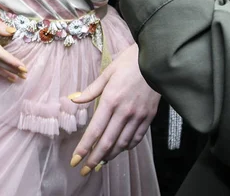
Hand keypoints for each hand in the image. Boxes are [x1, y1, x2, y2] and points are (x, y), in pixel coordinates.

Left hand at [69, 43, 159, 174]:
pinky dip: (127, 147)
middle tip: (84, 170)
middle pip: (107, 141)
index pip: (95, 129)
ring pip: (122, 143)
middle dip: (94, 158)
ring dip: (110, 155)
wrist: (155, 59)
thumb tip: (73, 99)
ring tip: (99, 163)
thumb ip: (91, 90)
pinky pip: (136, 138)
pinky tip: (120, 150)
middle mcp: (124, 111)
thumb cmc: (129, 62)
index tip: (75, 159)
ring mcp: (138, 116)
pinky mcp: (148, 117)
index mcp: (111, 99)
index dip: (84, 147)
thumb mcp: (107, 72)